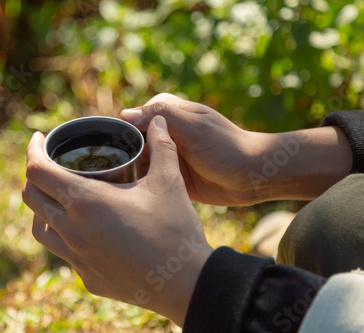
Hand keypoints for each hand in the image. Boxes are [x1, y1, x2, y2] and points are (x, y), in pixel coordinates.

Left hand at [22, 116, 212, 325]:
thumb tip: (159, 121)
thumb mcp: (169, 182)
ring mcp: (77, 258)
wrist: (187, 284)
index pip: (37, 171)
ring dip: (43, 209)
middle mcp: (72, 231)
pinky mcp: (87, 278)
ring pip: (39, 230)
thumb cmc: (176, 229)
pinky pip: (63, 253)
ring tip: (61, 198)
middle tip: (50, 164)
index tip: (39, 139)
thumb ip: (161, 146)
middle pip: (30, 198)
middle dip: (34, 176)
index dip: (32, 150)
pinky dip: (64, 236)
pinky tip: (85, 231)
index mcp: (86, 202)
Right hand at [122, 93, 260, 205]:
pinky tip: (132, 193)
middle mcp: (165, 134)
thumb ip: (163, 116)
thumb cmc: (227, 147)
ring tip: (118, 184)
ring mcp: (167, 156)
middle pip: (132, 140)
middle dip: (123, 153)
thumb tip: (125, 114)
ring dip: (130, 170)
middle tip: (113, 171)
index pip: (134, 117)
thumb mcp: (194, 127)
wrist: (252, 177)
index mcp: (169, 114)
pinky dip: (142, 183)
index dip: (122, 131)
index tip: (112, 148)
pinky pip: (150, 178)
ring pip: (138, 160)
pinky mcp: (170, 176)